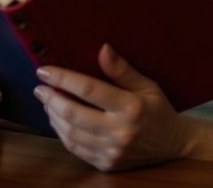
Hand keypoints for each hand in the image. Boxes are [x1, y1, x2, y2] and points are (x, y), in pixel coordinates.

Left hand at [33, 44, 190, 170]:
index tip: (44, 70)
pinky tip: (58, 120)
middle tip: (40, 87)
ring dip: (53, 116)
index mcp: (131, 107)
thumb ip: (122, 69)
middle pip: (73, 113)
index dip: (63, 78)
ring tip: (47, 102)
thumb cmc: (158, 110)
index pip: (89, 89)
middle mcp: (120, 131)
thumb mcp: (147, 85)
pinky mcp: (107, 164)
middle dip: (51, 98)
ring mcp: (112, 151)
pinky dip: (62, 133)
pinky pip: (76, 149)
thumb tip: (103, 48)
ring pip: (71, 133)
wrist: (173, 145)